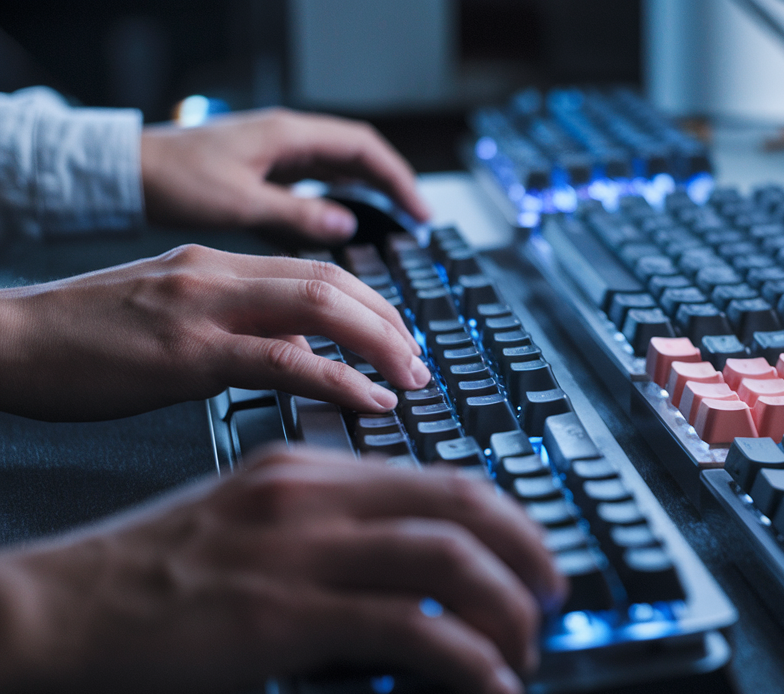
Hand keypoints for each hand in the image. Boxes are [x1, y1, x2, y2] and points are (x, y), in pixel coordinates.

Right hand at [0, 244, 428, 420]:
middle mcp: (219, 274)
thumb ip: (232, 322)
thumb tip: (295, 352)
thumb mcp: (169, 313)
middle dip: (393, 325)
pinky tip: (372, 403)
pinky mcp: (187, 353)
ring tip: (412, 382)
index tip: (404, 340)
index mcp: (217, 264)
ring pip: (323, 310)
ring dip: (382, 347)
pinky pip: (285, 361)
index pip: (322, 271)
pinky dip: (341, 381)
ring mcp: (204, 308)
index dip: (376, 305)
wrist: (6, 340)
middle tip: (423, 365)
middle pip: (337, 283)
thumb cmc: (80, 338)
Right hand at [0, 448, 565, 693]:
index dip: (505, 518)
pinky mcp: (286, 615)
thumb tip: (404, 578)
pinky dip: (470, 659)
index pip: (440, 478)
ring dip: (510, 608)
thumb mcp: (250, 528)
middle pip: (465, 504)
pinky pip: (412, 630)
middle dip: (530, 550)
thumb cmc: (147, 578)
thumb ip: (327, 534)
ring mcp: (303, 552)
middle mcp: (315, 496)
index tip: (532, 555)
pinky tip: (490, 685)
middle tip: (554, 595)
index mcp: (309, 471)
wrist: (54, 606)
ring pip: (451, 560)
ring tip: (528, 648)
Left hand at [140, 108, 430, 241]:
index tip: (419, 210)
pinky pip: (312, 184)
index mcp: (288, 136)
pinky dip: (336, 203)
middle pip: (357, 157)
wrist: (125, 172)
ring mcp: (274, 155)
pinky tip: (342, 228)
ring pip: (337, 170)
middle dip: (391, 187)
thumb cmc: (173, 180)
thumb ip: (297, 215)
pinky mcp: (260, 173)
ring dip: (367, 194)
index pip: (364, 148)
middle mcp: (286, 140)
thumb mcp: (241, 203)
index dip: (398, 179)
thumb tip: (347, 223)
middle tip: (416, 221)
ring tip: (391, 225)